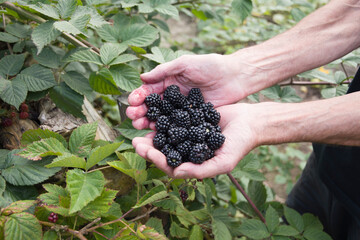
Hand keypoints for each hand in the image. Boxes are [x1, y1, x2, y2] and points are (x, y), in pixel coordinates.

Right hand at [126, 53, 246, 128]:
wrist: (234, 77)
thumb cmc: (210, 65)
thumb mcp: (185, 63)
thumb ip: (164, 71)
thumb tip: (142, 77)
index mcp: (169, 82)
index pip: (149, 90)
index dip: (139, 96)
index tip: (131, 102)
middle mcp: (173, 97)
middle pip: (152, 106)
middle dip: (140, 111)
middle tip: (132, 117)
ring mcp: (182, 110)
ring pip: (162, 118)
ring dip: (149, 122)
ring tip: (139, 126)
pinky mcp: (193, 119)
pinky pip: (177, 127)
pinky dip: (167, 131)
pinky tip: (158, 135)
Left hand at [132, 103, 260, 178]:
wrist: (250, 121)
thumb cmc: (240, 144)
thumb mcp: (224, 161)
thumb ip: (201, 170)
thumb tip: (177, 173)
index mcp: (194, 164)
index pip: (171, 166)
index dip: (157, 160)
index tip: (145, 151)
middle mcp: (188, 151)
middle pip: (164, 152)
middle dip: (148, 148)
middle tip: (135, 141)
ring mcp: (189, 135)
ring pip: (166, 137)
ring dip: (152, 134)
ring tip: (139, 127)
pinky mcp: (190, 120)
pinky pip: (173, 121)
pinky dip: (163, 119)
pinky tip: (153, 113)